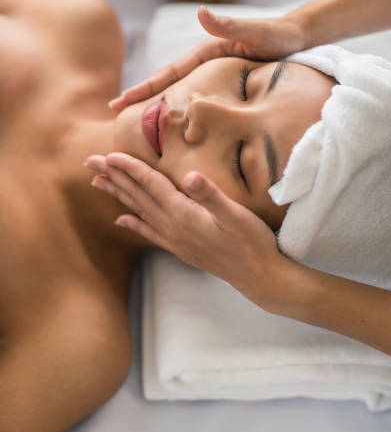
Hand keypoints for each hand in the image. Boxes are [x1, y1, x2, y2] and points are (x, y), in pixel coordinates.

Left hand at [85, 152, 289, 306]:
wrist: (259, 276)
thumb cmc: (251, 242)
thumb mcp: (236, 215)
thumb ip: (211, 196)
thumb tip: (190, 176)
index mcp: (184, 214)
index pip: (150, 184)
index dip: (130, 168)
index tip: (109, 155)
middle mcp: (173, 227)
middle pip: (137, 196)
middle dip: (114, 177)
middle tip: (90, 162)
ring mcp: (175, 240)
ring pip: (139, 212)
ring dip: (119, 196)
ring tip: (98, 183)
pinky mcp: (181, 249)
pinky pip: (149, 233)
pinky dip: (134, 225)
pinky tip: (121, 221)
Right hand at [108, 6, 305, 111]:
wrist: (299, 38)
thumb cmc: (279, 36)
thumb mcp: (256, 31)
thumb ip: (229, 25)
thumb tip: (201, 12)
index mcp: (206, 54)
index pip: (169, 73)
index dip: (144, 88)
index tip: (120, 102)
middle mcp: (205, 65)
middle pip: (167, 84)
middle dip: (141, 98)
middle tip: (114, 113)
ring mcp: (213, 75)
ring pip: (180, 93)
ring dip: (158, 106)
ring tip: (138, 124)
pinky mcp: (224, 86)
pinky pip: (198, 100)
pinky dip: (182, 111)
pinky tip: (176, 125)